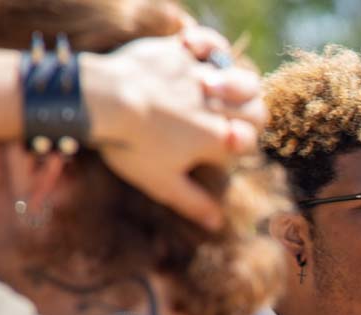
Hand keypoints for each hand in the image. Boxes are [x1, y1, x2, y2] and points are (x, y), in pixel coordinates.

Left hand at [81, 29, 265, 229]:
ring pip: (244, 79)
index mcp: (217, 139)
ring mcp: (201, 77)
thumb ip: (193, 203)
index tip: (217, 155)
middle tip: (226, 124)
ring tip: (218, 92)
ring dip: (241, 87)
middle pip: (257, 112)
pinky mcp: (181, 53)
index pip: (245, 144)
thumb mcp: (162, 183)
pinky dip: (211, 47)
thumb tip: (217, 224)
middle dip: (250, 120)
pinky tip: (200, 53)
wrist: (103, 100)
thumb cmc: (132, 146)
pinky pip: (210, 44)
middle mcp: (217, 107)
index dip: (236, 151)